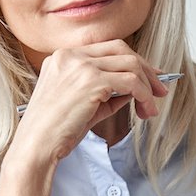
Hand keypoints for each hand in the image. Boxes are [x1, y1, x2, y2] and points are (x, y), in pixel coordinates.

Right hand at [12, 41, 169, 164]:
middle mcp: (71, 55)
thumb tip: (134, 90)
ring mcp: (81, 66)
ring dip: (148, 87)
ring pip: (130, 65)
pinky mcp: (91, 81)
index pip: (107, 49)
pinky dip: (144, 95)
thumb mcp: (82, 105)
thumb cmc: (54, 131)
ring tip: (151, 108)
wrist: (36, 146)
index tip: (149, 77)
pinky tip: (144, 110)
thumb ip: (106, 93)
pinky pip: (131, 82)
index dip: (133, 61)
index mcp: (63, 57)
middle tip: (160, 90)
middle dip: (146, 69)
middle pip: (122, 50)